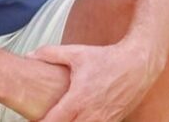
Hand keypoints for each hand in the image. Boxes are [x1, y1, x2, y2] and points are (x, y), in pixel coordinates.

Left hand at [29, 40, 162, 121]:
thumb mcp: (76, 53)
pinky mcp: (114, 121)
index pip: (55, 121)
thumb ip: (49, 54)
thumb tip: (29, 55)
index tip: (32, 120)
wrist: (138, 64)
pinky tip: (79, 117)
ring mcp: (104, 120)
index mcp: (79, 99)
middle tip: (46, 118)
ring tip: (64, 117)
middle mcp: (92, 114)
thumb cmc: (106, 59)